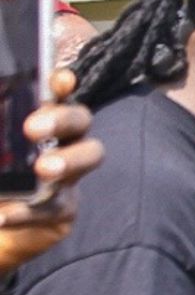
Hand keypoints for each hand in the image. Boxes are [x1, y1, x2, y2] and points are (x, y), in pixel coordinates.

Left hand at [0, 68, 104, 274]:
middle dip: (62, 119)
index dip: (63, 85)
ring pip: (86, 160)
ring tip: (43, 170)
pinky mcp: (62, 212)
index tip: (60, 79)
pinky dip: (26, 212)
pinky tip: (2, 215)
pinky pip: (53, 208)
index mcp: (39, 123)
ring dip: (67, 160)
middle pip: (80, 121)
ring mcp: (67, 177)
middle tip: (31, 129)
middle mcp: (61, 143)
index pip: (57, 95)